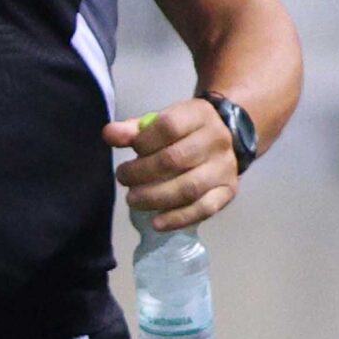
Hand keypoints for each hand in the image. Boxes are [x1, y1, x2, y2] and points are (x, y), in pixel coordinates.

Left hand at [104, 98, 237, 232]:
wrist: (227, 138)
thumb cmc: (185, 130)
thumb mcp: (162, 121)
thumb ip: (134, 129)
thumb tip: (109, 135)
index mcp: (198, 115)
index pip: (169, 127)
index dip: (143, 141)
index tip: (129, 152)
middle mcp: (216, 141)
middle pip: (176, 159)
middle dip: (142, 172)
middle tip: (123, 178)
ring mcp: (225, 168)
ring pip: (189, 188)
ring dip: (155, 197)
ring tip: (133, 200)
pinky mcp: (229, 192)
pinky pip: (205, 209)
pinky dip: (178, 218)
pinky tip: (157, 223)